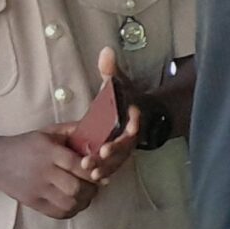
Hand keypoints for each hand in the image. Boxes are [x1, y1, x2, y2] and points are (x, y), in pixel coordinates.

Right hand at [0, 128, 98, 218]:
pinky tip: (74, 202)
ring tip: (86, 194)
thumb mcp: (48, 132)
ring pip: (69, 203)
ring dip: (83, 201)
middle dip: (91, 188)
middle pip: (75, 188)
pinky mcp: (32, 202)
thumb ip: (73, 130)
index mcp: (49, 152)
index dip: (94, 171)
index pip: (78, 165)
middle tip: (95, 184)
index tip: (101, 172)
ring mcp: (37, 190)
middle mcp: (43, 172)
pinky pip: (58, 213)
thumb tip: (100, 127)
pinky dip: (72, 210)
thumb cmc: (27, 145)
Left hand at [76, 46, 141, 185]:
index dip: (130, 128)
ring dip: (106, 167)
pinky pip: (113, 167)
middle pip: (124, 147)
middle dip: (112, 154)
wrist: (140, 113)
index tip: (120, 134)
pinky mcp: (118, 157)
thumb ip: (111, 70)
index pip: (135, 125)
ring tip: (89, 170)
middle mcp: (132, 135)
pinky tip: (92, 178)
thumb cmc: (126, 98)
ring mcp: (126, 148)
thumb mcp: (119, 83)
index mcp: (134, 118)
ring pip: (118, 161)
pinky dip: (105, 172)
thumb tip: (105, 51)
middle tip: (97, 157)